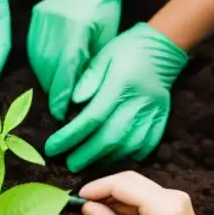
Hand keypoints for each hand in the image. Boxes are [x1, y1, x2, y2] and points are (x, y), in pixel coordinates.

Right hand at [27, 0, 133, 119]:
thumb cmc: (106, 9)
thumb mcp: (105, 41)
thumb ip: (91, 67)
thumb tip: (79, 97)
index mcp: (76, 28)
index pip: (65, 71)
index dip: (61, 96)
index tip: (61, 114)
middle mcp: (54, 24)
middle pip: (48, 68)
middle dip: (53, 91)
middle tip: (60, 108)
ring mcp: (42, 19)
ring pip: (38, 60)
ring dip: (46, 79)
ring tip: (55, 93)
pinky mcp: (35, 17)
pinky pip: (34, 49)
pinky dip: (41, 65)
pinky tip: (49, 74)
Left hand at [45, 23, 186, 170]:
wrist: (162, 50)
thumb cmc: (125, 52)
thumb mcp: (102, 57)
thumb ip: (87, 79)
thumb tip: (72, 103)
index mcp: (118, 86)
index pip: (90, 118)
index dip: (69, 137)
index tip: (52, 148)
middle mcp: (136, 103)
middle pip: (108, 138)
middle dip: (85, 155)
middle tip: (69, 164)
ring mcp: (151, 115)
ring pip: (126, 147)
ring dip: (104, 159)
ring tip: (87, 163)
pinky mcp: (160, 122)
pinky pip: (144, 148)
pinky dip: (127, 157)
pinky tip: (112, 159)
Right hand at [79, 171, 213, 214]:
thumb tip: (88, 208)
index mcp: (162, 205)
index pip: (122, 184)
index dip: (96, 188)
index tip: (77, 199)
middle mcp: (170, 194)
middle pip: (128, 181)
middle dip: (104, 195)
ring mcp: (173, 198)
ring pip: (134, 190)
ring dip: (115, 204)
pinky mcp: (173, 205)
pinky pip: (143, 200)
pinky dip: (127, 211)